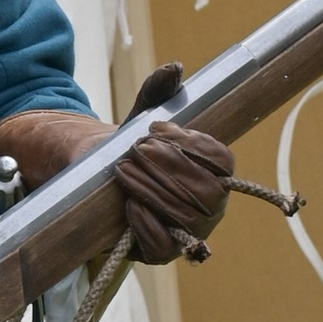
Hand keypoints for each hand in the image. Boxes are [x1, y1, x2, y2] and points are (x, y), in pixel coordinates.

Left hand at [0, 107, 236, 262]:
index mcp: (214, 172)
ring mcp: (188, 233)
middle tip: (136, 149)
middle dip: (171, 166)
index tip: (156, 128)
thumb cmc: (130, 149)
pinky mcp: (160, 253)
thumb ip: (157, 93)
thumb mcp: (141, 116)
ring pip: (187, 217)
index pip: (223, 161)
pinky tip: (129, 205)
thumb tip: (174, 68)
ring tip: (124, 169)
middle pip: (208, 191)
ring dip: (154, 190)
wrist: (99, 182)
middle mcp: (210, 206)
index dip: (193, 145)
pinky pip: (164, 245)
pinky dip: (147, 223)